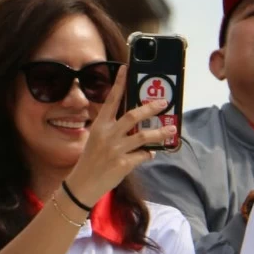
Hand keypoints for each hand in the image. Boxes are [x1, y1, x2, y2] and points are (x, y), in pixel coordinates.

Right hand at [63, 66, 175, 205]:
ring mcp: (115, 150)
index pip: (110, 100)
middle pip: (132, 116)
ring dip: (160, 133)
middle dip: (150, 108)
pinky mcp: (123, 164)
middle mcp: (107, 135)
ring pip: (143, 136)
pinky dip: (149, 153)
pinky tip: (151, 153)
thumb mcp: (96, 140)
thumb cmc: (91, 160)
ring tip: (171, 130)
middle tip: (164, 102)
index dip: (120, 84)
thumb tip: (137, 127)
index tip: (127, 69)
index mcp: (99, 126)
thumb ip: (113, 131)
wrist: (83, 184)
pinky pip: (143, 155)